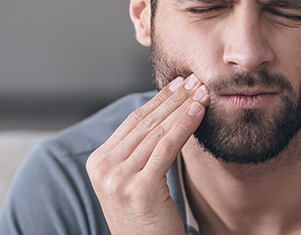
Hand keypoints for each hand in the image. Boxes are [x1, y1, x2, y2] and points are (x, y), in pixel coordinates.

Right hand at [86, 74, 208, 234]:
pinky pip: (166, 147)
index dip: (158, 100)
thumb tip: (165, 115)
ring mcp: (119, 178)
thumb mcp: (135, 181)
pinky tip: (198, 112)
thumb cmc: (147, 220)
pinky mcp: (140, 188)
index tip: (178, 84)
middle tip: (195, 81)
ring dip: (182, 108)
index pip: (132, 121)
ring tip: (202, 93)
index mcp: (98, 163)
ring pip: (157, 131)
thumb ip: (139, 153)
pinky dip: (184, 125)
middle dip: (173, 98)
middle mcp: (104, 168)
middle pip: (144, 123)